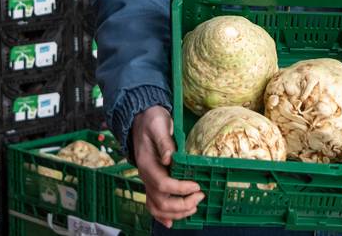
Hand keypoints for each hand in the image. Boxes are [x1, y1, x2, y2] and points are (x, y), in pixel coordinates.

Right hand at [131, 105, 203, 227]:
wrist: (141, 119)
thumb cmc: (152, 121)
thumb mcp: (158, 124)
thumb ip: (164, 141)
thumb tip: (170, 157)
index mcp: (147, 164)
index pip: (162, 184)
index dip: (180, 189)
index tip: (196, 186)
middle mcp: (145, 176)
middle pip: (161, 201)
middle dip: (182, 204)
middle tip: (200, 197)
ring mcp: (147, 181)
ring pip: (157, 207)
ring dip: (175, 213)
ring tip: (193, 208)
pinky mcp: (152, 182)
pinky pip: (153, 204)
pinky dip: (162, 216)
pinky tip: (171, 222)